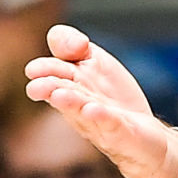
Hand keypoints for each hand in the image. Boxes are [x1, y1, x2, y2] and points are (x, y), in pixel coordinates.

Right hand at [25, 25, 177, 177]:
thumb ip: (73, 45)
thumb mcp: (92, 61)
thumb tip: (75, 42)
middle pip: (63, 94)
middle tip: (36, 87)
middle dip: (50, 89)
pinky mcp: (122, 133)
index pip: (55, 73)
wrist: (144, 135)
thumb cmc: (112, 99)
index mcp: (71, 84)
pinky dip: (102, 117)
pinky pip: (111, 125)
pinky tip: (94, 110)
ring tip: (58, 96)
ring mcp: (99, 121)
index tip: (33, 70)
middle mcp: (80, 104)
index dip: (45, 69)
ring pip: (82, 110)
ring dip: (70, 102)